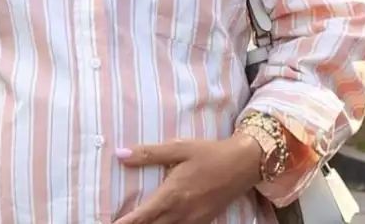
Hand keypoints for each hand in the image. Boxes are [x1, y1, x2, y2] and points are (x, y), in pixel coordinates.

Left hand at [114, 136, 261, 223]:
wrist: (243, 164)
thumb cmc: (209, 153)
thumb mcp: (178, 148)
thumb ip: (149, 154)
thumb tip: (120, 154)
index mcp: (171, 195)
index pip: (141, 217)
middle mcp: (181, 213)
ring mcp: (193, 221)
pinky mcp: (202, 222)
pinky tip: (160, 222)